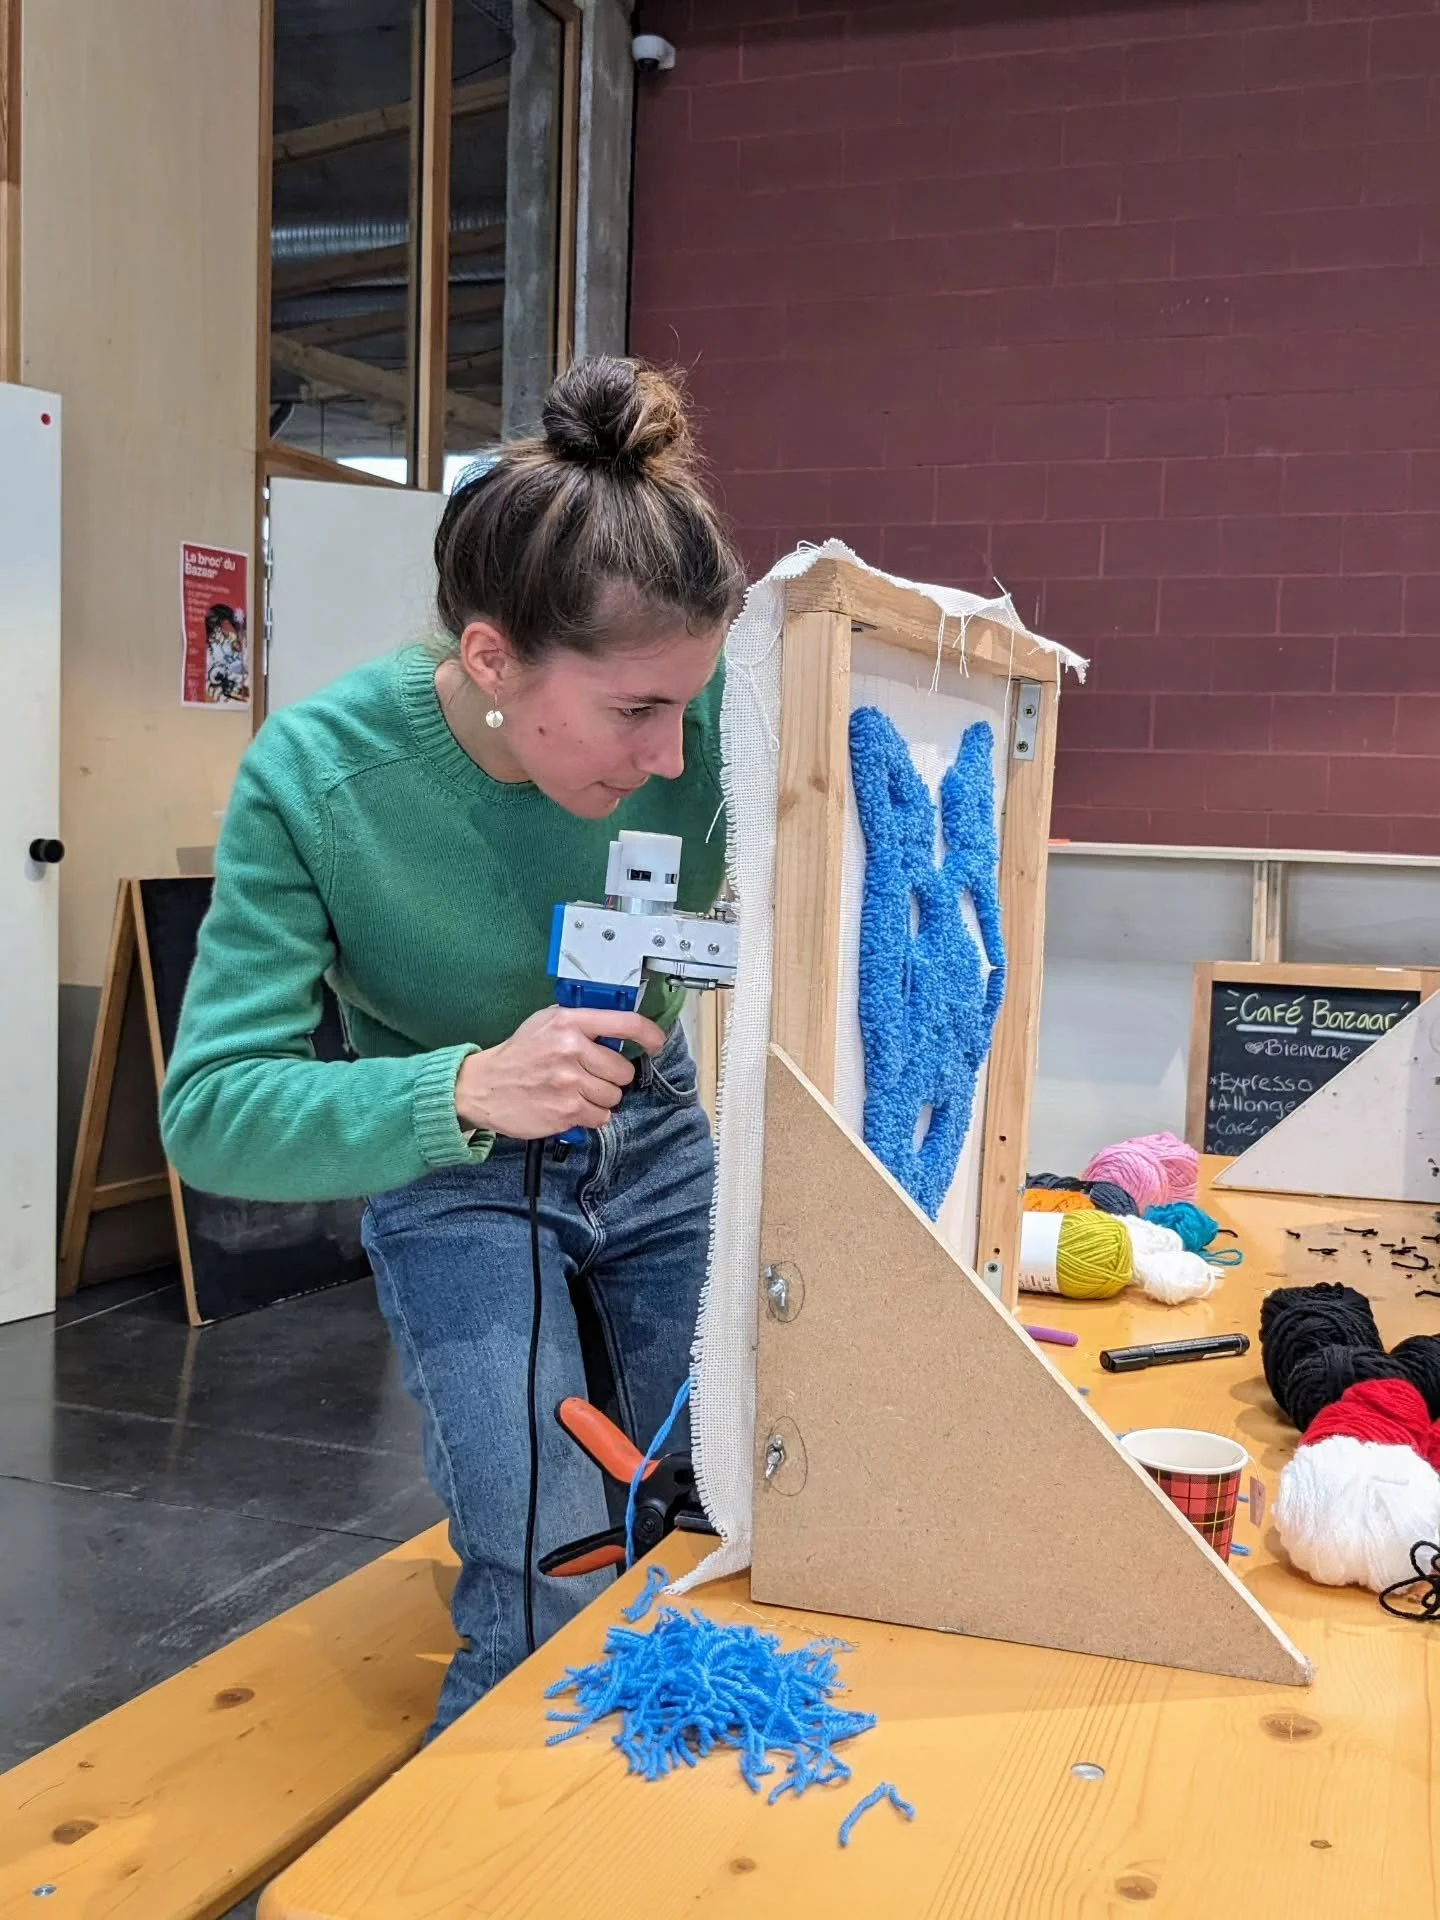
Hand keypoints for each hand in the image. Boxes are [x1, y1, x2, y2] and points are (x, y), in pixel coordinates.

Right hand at [455, 1006, 667, 1138]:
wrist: (482, 1086)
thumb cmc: (517, 1054)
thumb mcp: (545, 1023)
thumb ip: (581, 1024)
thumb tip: (618, 1032)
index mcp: (569, 1022)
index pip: (626, 1023)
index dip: (649, 1034)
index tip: (656, 1043)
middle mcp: (571, 1049)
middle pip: (622, 1070)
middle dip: (611, 1076)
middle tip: (589, 1076)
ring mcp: (569, 1082)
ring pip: (614, 1096)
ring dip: (601, 1098)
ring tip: (576, 1092)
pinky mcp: (566, 1111)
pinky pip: (601, 1117)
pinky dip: (590, 1116)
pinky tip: (570, 1106)